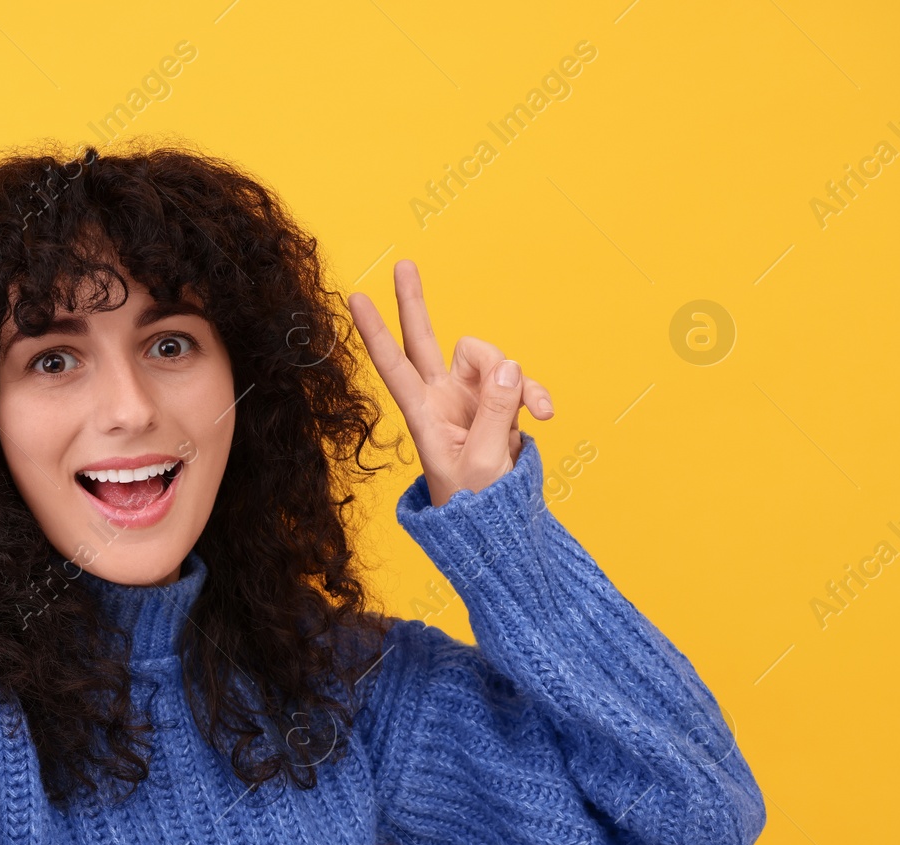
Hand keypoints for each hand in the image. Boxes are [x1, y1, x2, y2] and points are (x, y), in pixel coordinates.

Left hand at [348, 260, 553, 506]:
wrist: (499, 524)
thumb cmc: (477, 504)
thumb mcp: (486, 463)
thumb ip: (496, 412)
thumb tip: (508, 366)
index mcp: (423, 415)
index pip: (393, 365)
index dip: (374, 332)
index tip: (355, 297)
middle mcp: (442, 398)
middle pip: (424, 340)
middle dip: (413, 302)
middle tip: (403, 264)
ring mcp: (471, 397)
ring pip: (492, 359)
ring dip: (517, 379)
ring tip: (535, 413)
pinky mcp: (499, 402)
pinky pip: (519, 380)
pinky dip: (533, 393)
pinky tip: (544, 415)